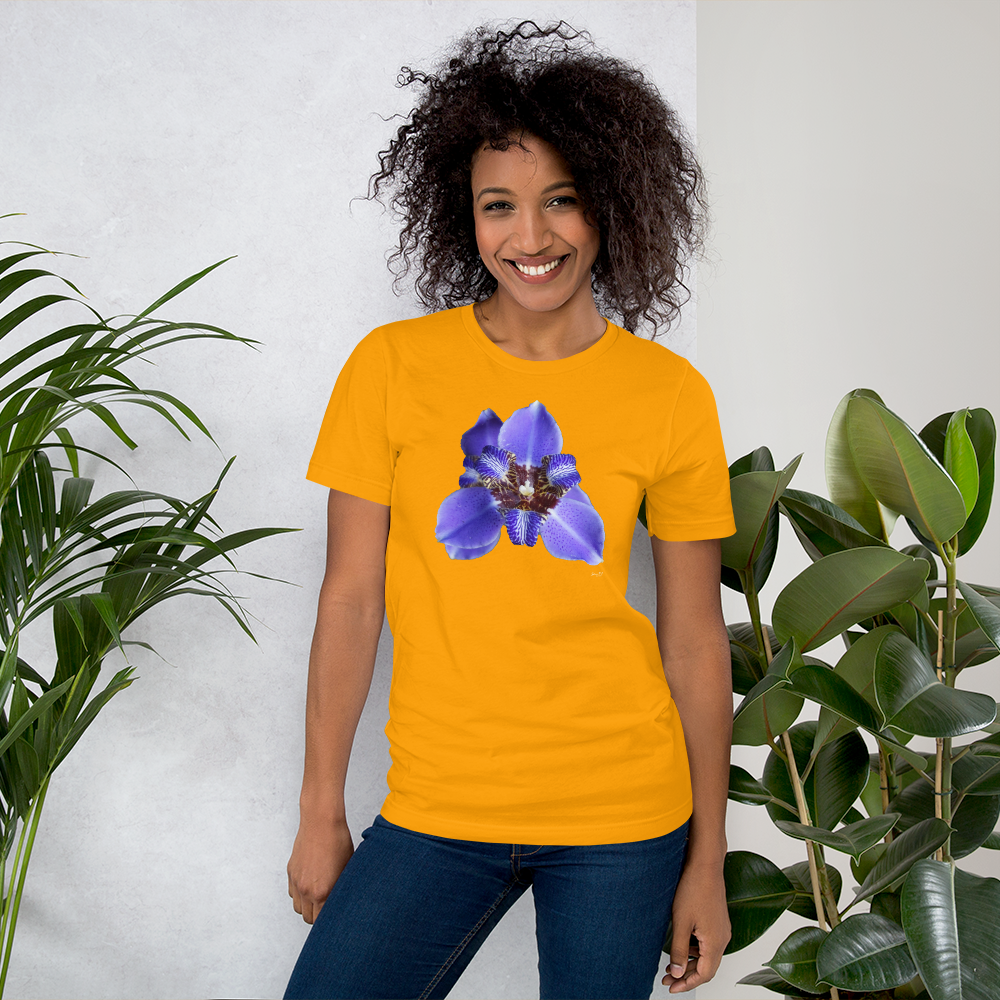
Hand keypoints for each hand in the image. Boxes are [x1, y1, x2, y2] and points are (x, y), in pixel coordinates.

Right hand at [287, 815, 354, 923]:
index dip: (330, 921)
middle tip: (329, 907)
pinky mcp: (291, 872)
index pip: (323, 921)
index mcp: (323, 892)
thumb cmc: (338, 841)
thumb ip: (342, 889)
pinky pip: (292, 893)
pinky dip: (300, 894)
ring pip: (298, 908)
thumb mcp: (347, 868)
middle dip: (319, 916)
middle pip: (309, 918)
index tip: (336, 918)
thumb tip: (345, 902)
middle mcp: (307, 890)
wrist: (321, 821)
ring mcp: (296, 881)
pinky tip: (311, 884)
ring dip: (308, 906)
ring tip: (319, 897)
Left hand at [662, 860, 730, 992]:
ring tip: (671, 964)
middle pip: (707, 968)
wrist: (705, 865)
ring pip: (707, 956)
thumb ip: (679, 950)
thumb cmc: (694, 889)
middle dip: (686, 975)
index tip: (672, 987)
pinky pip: (708, 944)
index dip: (687, 984)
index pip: (704, 975)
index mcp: (716, 942)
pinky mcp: (718, 921)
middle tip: (667, 978)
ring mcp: (722, 929)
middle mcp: (723, 938)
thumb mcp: (681, 922)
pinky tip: (682, 945)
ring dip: (690, 962)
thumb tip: (676, 973)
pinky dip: (695, 950)